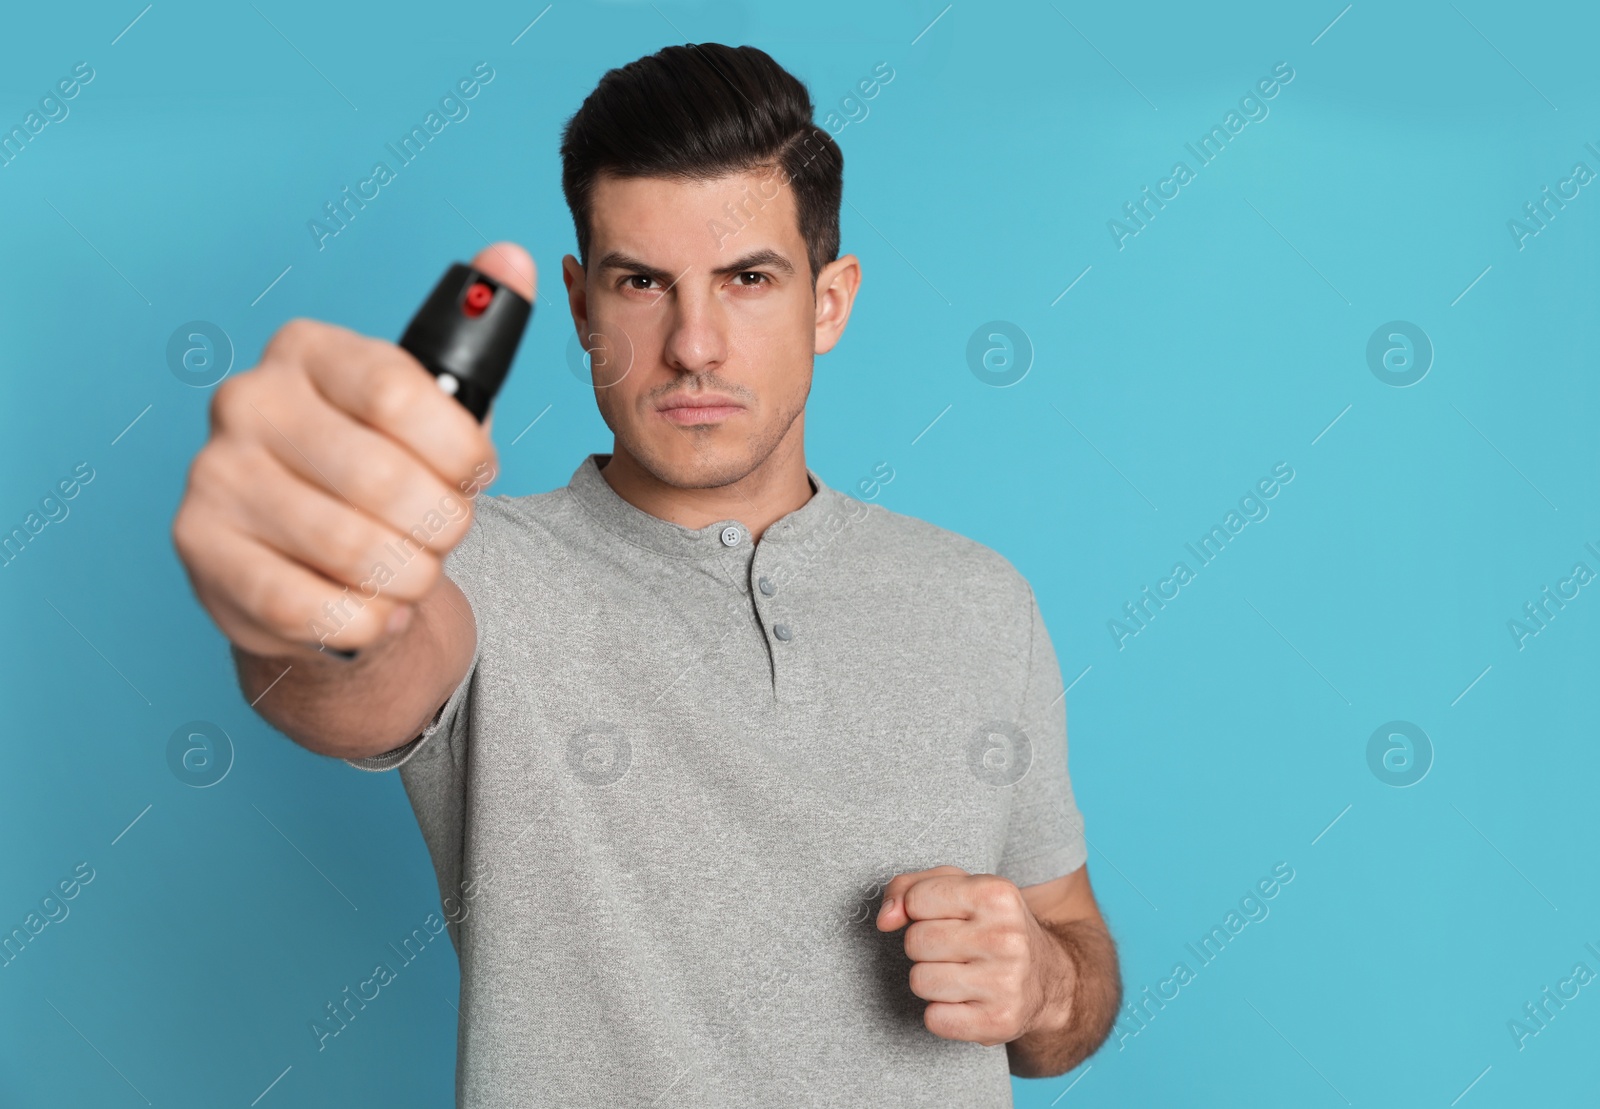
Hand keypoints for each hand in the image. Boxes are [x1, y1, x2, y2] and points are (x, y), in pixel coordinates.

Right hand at [172, 242, 535, 659]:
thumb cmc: (384, 474)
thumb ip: (480, 335)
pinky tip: (372, 608)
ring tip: (409, 571)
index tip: (475, 474)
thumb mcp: (437, 406)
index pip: (398, 393)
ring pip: (354, 551)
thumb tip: (513, 257)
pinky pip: (312, 608)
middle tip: (442, 534)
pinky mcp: (200, 551)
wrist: (311, 564)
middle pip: (385, 481)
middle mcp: (247, 400)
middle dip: (441, 525)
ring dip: (409, 577)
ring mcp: (213, 474)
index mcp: (307, 350)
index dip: (459, 452)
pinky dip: (366, 622)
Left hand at [876, 865, 1074, 1047]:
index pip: (916, 899)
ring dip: (931, 980)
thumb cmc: (992, 926)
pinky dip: (942, 1013)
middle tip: (955, 949)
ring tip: (960, 974)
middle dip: (925, 947)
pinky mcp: (999, 1021)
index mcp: (996, 893)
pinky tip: (966, 1001)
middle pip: (915, 942)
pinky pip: (934, 1019)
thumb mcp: (958, 888)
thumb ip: (908, 887)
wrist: (1048, 978)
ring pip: (920, 981)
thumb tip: (884, 919)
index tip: (945, 917)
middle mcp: (1006, 936)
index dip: (920, 911)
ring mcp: (1005, 981)